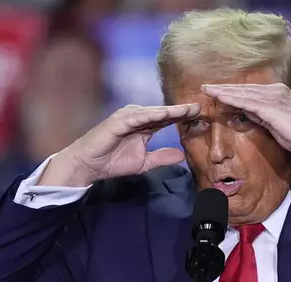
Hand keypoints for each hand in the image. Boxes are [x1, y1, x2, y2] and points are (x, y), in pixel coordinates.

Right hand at [38, 104, 199, 186]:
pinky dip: (152, 115)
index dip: (184, 117)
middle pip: (163, 112)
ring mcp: (127, 117)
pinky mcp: (118, 122)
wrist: (89, 166)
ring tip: (188, 109)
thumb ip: (162, 158)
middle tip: (200, 107)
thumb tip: (182, 155)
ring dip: (171, 110)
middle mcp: (137, 117)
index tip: (201, 116)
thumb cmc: (112, 162)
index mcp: (144, 126)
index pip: (168, 119)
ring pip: (153, 112)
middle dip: (182, 110)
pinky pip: (138, 117)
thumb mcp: (144, 163)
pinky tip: (165, 114)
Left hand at [201, 83, 290, 159]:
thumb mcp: (275, 123)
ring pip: (243, 93)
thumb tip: (247, 111)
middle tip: (205, 87)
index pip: (250, 91)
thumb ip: (261, 115)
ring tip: (207, 90)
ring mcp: (273, 98)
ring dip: (223, 91)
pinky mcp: (271, 107)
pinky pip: (246, 102)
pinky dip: (232, 99)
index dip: (232, 91)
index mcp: (277, 93)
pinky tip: (220, 98)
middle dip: (224, 88)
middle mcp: (275, 91)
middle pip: (244, 89)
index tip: (216, 91)